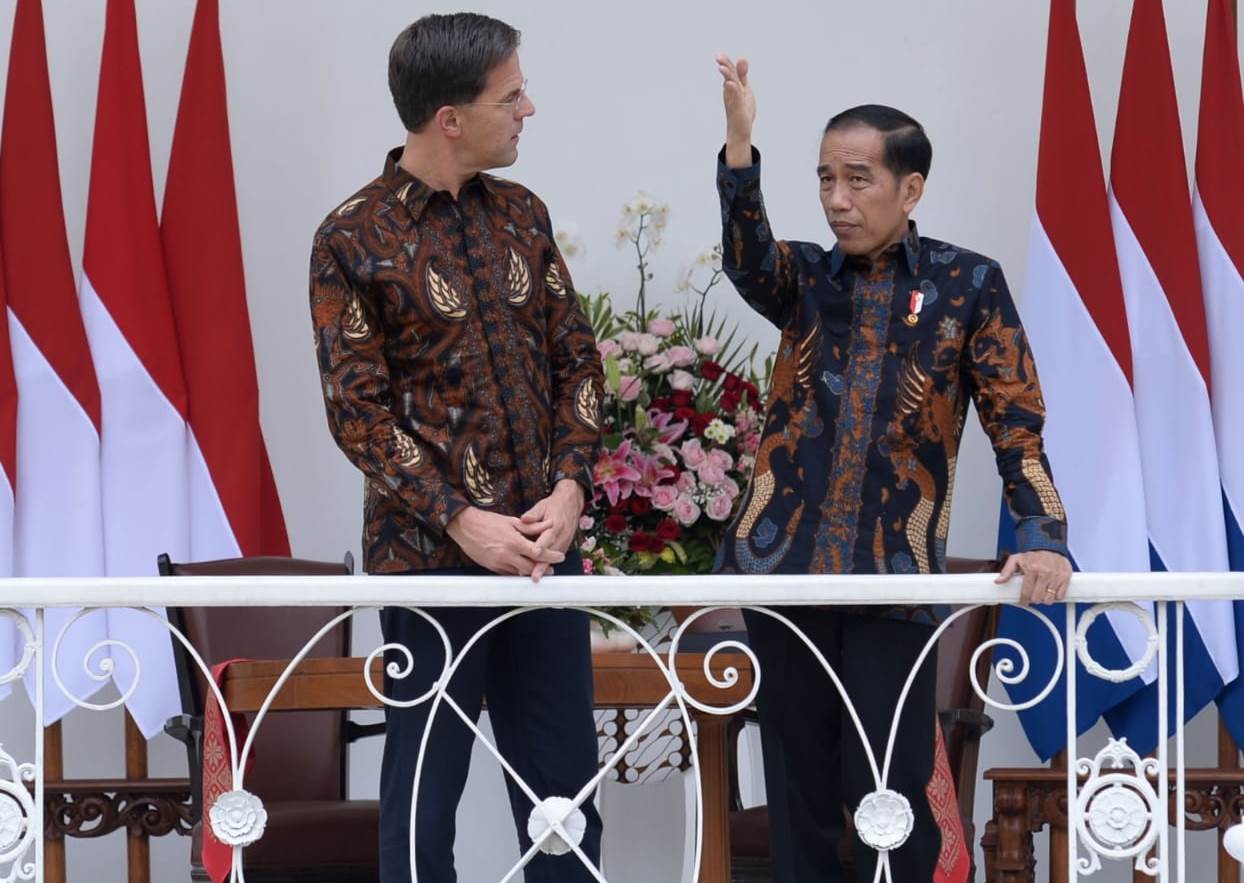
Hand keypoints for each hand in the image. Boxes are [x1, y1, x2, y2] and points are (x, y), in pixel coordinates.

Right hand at [446, 507, 564, 576]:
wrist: (465, 527)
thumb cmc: (488, 521)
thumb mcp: (511, 521)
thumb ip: (531, 527)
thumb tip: (548, 525)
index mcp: (514, 541)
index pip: (538, 552)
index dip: (551, 556)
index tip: (560, 557)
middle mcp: (507, 555)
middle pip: (531, 567)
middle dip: (543, 569)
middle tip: (552, 569)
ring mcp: (499, 563)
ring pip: (519, 573)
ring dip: (530, 572)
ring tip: (539, 570)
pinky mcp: (492, 568)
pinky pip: (508, 574)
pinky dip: (517, 572)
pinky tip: (522, 569)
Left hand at [520, 479, 585, 582]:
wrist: (570, 504)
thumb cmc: (554, 506)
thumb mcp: (543, 505)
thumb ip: (533, 513)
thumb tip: (524, 518)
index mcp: (556, 524)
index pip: (548, 537)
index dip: (542, 545)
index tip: (535, 553)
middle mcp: (561, 535)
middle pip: (552, 553)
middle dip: (543, 565)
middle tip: (534, 575)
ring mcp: (564, 542)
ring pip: (554, 558)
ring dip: (545, 568)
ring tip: (535, 578)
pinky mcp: (563, 546)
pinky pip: (555, 558)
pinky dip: (547, 565)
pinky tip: (538, 572)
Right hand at [715, 54, 754, 167]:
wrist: (740, 128)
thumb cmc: (741, 108)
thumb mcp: (744, 88)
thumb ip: (742, 74)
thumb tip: (741, 57)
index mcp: (732, 85)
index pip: (730, 71)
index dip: (725, 62)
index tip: (719, 55)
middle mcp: (730, 92)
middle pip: (728, 76)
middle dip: (724, 66)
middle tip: (718, 58)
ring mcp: (733, 100)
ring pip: (730, 86)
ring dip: (727, 77)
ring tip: (722, 68)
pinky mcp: (736, 109)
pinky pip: (735, 99)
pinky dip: (732, 91)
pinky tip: (730, 84)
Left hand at [995, 550, 1072, 604]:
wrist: (1050, 547)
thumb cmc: (1033, 555)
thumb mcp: (1016, 560)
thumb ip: (1006, 571)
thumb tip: (998, 581)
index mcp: (1032, 569)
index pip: (1026, 593)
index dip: (1024, 600)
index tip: (1023, 601)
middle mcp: (1045, 573)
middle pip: (1037, 598)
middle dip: (1033, 599)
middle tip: (1033, 595)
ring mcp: (1056, 576)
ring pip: (1049, 599)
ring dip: (1044, 599)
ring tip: (1041, 592)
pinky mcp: (1065, 578)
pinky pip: (1060, 596)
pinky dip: (1055, 596)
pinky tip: (1051, 591)